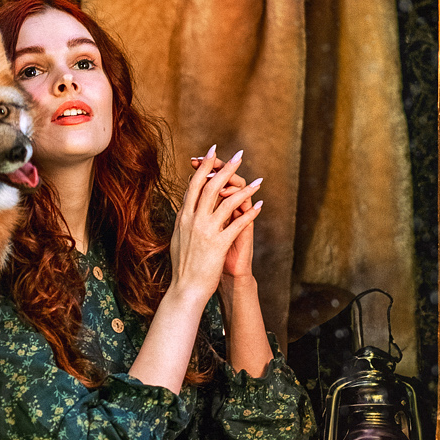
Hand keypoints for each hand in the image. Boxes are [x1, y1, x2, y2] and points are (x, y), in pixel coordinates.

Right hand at [170, 146, 261, 304]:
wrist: (185, 288)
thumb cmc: (183, 264)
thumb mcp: (178, 236)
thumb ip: (184, 219)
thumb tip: (186, 205)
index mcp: (183, 216)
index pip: (194, 184)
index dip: (204, 166)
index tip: (212, 152)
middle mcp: (193, 220)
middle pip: (210, 186)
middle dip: (226, 168)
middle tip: (239, 155)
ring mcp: (205, 231)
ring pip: (227, 201)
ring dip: (245, 188)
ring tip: (258, 180)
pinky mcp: (218, 243)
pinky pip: (238, 223)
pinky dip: (250, 212)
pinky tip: (261, 205)